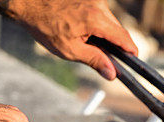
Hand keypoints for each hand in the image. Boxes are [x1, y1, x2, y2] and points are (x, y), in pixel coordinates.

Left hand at [4, 0, 137, 78]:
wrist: (28, 3)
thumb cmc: (46, 26)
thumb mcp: (70, 50)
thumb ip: (95, 60)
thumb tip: (112, 73)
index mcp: (96, 20)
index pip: (123, 37)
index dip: (131, 51)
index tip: (134, 60)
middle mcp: (99, 6)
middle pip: (118, 29)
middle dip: (116, 44)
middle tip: (109, 60)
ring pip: (110, 21)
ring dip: (105, 34)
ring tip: (88, 43)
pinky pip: (100, 13)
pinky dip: (97, 24)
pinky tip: (83, 31)